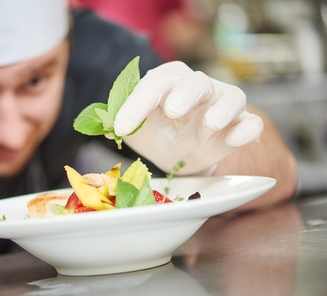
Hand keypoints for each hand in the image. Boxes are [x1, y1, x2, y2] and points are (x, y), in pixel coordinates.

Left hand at [114, 61, 263, 174]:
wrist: (183, 155)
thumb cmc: (158, 134)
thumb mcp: (136, 131)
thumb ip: (119, 124)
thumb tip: (102, 125)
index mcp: (167, 84)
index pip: (154, 85)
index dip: (137, 104)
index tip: (121, 128)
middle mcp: (197, 89)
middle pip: (196, 82)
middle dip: (186, 93)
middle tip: (173, 110)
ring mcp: (222, 106)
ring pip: (232, 96)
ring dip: (223, 109)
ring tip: (210, 123)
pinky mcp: (239, 126)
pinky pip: (251, 123)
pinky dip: (247, 129)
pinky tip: (237, 139)